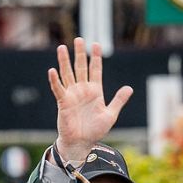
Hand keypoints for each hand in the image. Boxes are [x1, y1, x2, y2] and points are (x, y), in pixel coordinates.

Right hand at [47, 38, 132, 163]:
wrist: (82, 143)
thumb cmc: (95, 130)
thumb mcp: (110, 114)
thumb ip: (118, 100)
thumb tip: (129, 88)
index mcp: (95, 91)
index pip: (95, 70)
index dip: (96, 57)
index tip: (96, 44)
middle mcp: (82, 90)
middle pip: (80, 67)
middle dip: (80, 53)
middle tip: (79, 39)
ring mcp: (72, 95)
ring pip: (68, 74)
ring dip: (64, 61)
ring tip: (62, 48)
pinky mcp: (63, 102)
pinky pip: (58, 89)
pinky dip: (55, 80)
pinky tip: (52, 70)